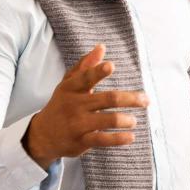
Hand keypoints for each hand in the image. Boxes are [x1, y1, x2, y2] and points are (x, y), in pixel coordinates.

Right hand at [22, 45, 148, 164]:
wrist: (43, 135)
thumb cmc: (62, 105)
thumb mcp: (68, 84)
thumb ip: (85, 66)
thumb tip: (101, 48)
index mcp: (71, 88)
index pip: (85, 78)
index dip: (98, 71)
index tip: (111, 66)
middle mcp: (75, 105)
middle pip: (107, 99)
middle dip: (130, 99)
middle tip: (145, 100)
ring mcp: (78, 124)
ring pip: (108, 120)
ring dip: (126, 120)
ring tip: (133, 121)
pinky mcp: (82, 141)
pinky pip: (103, 140)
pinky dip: (119, 139)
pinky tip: (130, 136)